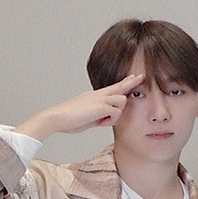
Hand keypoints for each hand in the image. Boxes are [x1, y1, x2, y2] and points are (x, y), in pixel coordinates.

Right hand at [16, 74, 142, 140]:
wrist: (55, 118)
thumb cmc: (69, 120)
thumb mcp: (88, 118)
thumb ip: (98, 116)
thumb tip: (105, 119)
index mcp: (94, 96)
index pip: (113, 87)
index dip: (124, 82)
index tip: (132, 77)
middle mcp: (98, 95)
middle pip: (120, 86)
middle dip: (132, 81)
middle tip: (142, 75)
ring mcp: (99, 99)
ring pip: (122, 100)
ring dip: (117, 113)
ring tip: (104, 121)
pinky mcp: (100, 106)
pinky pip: (117, 112)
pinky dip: (112, 120)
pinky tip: (101, 123)